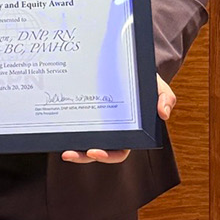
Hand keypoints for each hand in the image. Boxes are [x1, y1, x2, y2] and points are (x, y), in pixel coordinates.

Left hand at [61, 73, 175, 163]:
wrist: (127, 62)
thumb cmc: (144, 79)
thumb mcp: (157, 85)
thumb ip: (165, 97)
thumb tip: (163, 114)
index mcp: (128, 132)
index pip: (118, 151)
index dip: (107, 156)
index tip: (94, 152)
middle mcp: (110, 131)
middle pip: (95, 151)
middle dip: (82, 157)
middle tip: (69, 154)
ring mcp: (95, 123)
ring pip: (82, 141)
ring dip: (71, 148)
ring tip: (61, 148)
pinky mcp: (82, 112)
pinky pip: (72, 123)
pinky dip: (63, 127)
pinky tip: (53, 123)